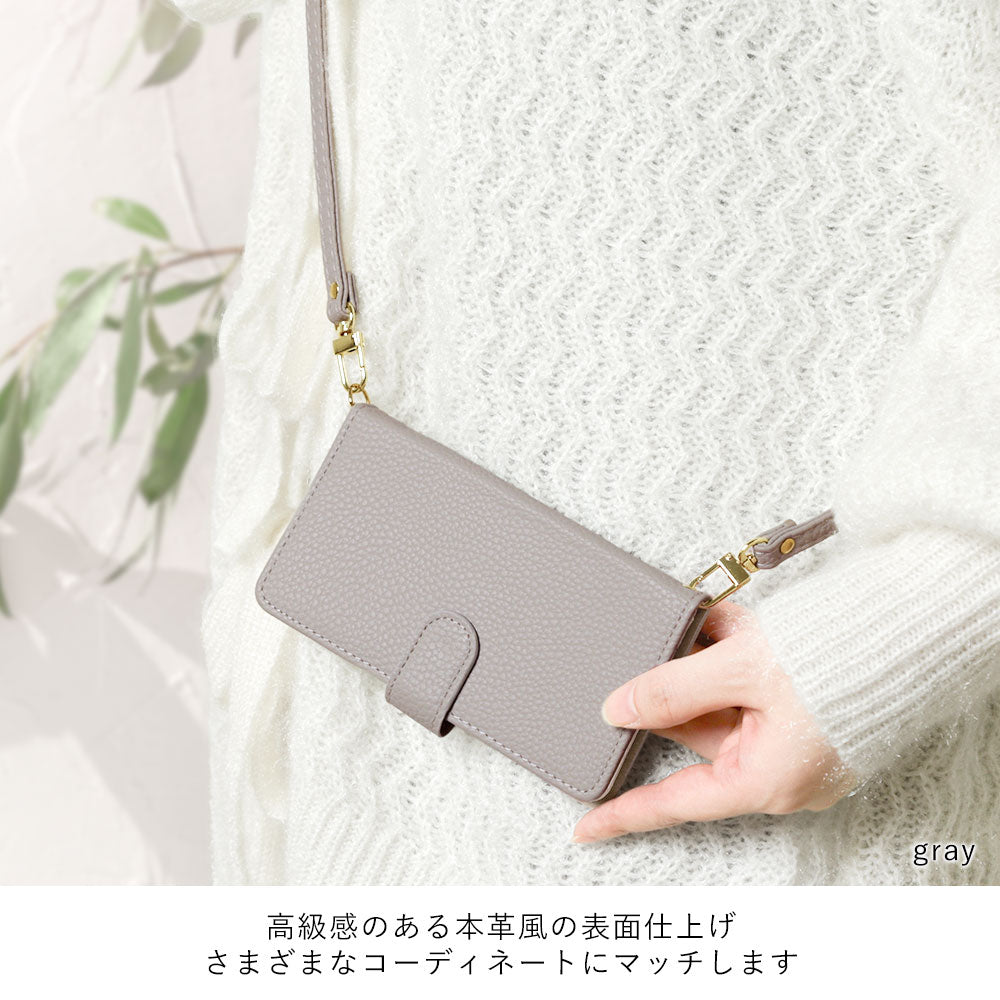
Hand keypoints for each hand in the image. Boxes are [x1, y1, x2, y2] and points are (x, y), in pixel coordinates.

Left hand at [572, 599, 856, 842]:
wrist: (908, 632)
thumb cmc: (836, 662)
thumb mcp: (740, 671)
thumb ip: (671, 690)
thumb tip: (616, 709)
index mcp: (761, 779)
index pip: (675, 801)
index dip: (625, 813)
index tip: (584, 827)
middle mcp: (776, 770)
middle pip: (697, 732)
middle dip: (681, 684)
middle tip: (667, 648)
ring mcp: (791, 743)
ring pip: (722, 698)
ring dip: (710, 658)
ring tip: (716, 623)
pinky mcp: (801, 714)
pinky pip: (749, 687)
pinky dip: (734, 653)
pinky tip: (729, 623)